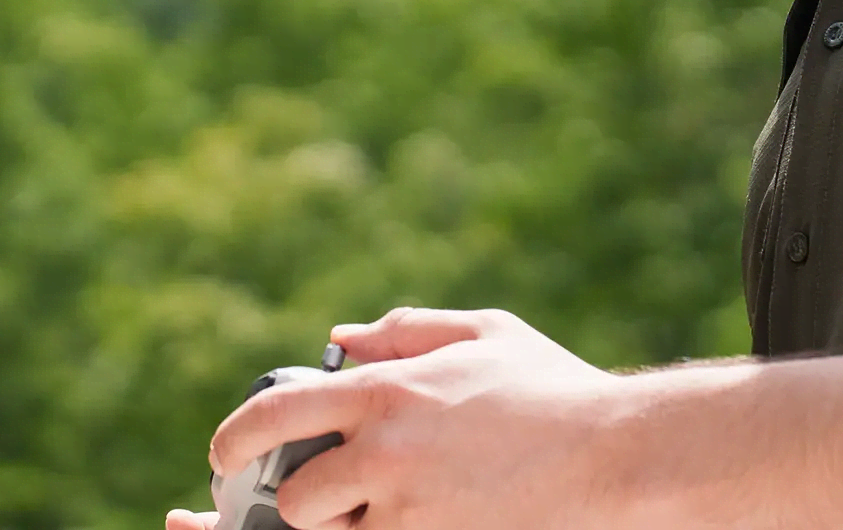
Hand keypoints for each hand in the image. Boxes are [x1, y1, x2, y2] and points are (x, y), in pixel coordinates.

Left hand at [168, 306, 647, 529]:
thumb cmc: (555, 390)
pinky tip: (425, 520)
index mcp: (386, 390)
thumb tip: (341, 340)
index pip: (272, 416)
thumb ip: (405, 331)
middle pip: (294, 500)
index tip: (223, 460)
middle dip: (304, 504)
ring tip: (392, 511)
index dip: (233, 441)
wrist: (619, 458)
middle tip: (331, 498)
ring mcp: (409, 514)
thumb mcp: (484, 334)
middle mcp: (385, 452)